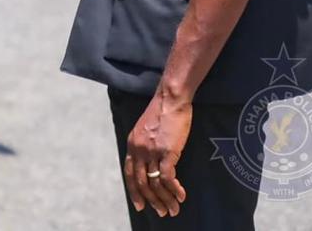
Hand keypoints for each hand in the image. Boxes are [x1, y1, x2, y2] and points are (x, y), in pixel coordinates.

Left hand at [123, 92, 190, 217]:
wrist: (170, 98)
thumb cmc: (163, 112)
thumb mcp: (146, 129)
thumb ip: (145, 144)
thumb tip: (151, 161)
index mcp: (132, 144)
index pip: (129, 173)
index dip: (134, 191)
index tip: (140, 206)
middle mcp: (138, 149)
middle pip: (141, 182)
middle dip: (152, 201)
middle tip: (162, 213)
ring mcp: (151, 151)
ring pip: (155, 183)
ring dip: (165, 199)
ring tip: (174, 210)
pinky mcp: (166, 152)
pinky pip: (168, 177)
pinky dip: (174, 190)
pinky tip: (181, 196)